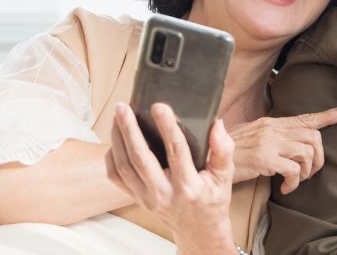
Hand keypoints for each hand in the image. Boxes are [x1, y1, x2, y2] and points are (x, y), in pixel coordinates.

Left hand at [106, 102, 236, 254]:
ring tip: (118, 116)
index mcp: (188, 186)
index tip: (159, 106)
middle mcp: (164, 193)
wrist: (199, 229)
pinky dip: (111, 157)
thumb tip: (217, 125)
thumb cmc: (212, 199)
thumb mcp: (224, 177)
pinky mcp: (137, 199)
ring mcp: (147, 198)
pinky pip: (116, 177)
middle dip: (129, 130)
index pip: (176, 151)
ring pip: (124, 166)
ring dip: (117, 139)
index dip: (167, 127)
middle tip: (124, 107)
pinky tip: (115, 139)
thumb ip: (223, 151)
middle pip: (140, 158)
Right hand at [227, 107, 336, 193]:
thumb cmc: (230, 153)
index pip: (304, 117)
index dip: (327, 116)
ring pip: (307, 153)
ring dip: (307, 172)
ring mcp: (269, 143)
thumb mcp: (253, 138)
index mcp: (272, 123)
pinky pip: (294, 170)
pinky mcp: (265, 159)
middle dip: (319, 158)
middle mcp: (273, 129)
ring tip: (294, 180)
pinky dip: (294, 182)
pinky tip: (284, 187)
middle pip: (313, 137)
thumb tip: (294, 142)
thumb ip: (273, 137)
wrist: (208, 159)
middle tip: (309, 172)